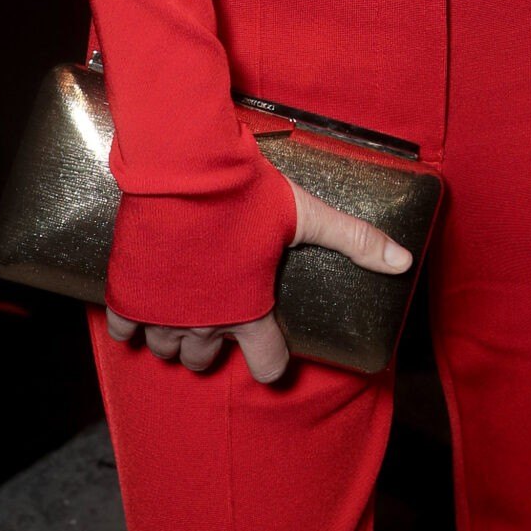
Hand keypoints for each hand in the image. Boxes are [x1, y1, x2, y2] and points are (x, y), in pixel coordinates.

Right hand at [104, 178, 411, 383]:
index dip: (273, 359)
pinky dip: (134, 325)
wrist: (183, 165)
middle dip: (218, 345)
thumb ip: (356, 240)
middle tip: (225, 315)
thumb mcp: (308, 214)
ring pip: (167, 349)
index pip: (267, 366)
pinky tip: (146, 308)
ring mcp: (162, 312)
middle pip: (207, 360)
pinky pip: (125, 331)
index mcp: (249, 313)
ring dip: (178, 336)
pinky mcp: (129, 294)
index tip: (273, 348)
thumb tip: (404, 261)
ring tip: (188, 312)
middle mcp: (204, 324)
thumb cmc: (246, 191)